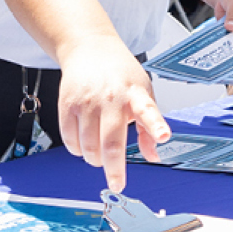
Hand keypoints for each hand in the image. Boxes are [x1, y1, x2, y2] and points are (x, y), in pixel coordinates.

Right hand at [55, 36, 170, 191]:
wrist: (90, 49)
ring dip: (95, 159)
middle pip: (111, 143)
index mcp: (136, 95)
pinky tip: (84, 144)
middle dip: (114, 169)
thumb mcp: (143, 93)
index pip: (148, 110)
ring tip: (100, 155)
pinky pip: (70, 141)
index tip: (164, 136)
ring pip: (89, 147)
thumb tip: (154, 156)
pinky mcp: (67, 105)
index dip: (156, 126)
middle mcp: (112, 98)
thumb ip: (148, 126)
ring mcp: (87, 101)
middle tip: (117, 182)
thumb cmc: (120, 75)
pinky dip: (78, 151)